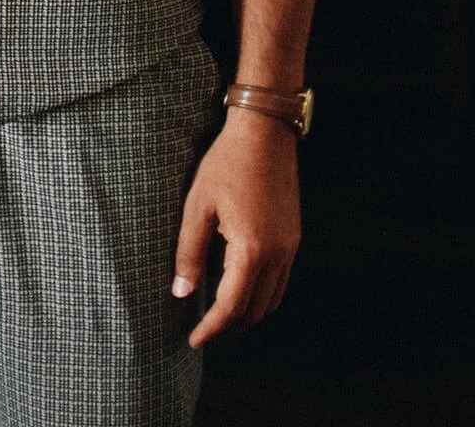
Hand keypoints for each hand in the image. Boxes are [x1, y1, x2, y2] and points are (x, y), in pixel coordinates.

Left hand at [172, 109, 300, 347]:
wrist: (264, 133)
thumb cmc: (226, 164)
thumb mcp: (197, 206)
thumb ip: (189, 252)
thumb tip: (181, 293)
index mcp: (251, 250)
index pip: (231, 307)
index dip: (212, 328)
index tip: (193, 340)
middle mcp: (277, 255)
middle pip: (256, 311)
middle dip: (230, 328)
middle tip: (204, 333)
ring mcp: (290, 247)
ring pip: (272, 300)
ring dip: (248, 315)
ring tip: (221, 318)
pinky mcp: (293, 238)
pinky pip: (280, 281)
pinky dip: (261, 296)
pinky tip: (241, 289)